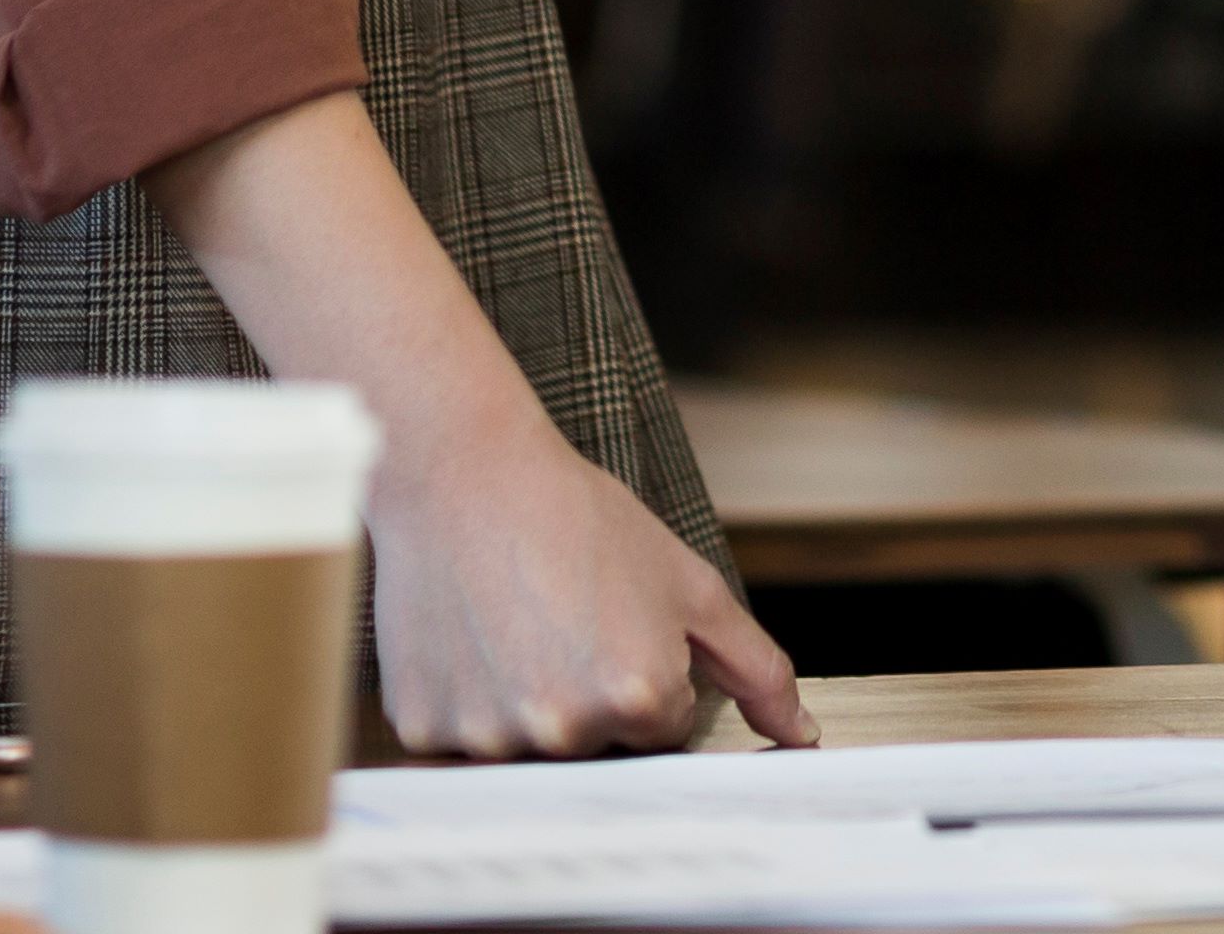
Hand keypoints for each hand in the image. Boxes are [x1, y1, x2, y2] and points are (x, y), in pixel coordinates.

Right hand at [367, 418, 808, 757]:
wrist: (465, 474)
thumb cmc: (580, 519)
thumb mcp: (689, 584)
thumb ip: (755, 669)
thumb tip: (801, 736)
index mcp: (637, 696)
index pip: (661, 728)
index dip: (644, 670)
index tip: (612, 622)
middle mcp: (561, 729)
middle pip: (595, 747)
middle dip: (591, 696)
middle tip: (562, 620)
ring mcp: (486, 735)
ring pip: (527, 748)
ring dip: (527, 703)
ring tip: (514, 626)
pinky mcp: (423, 729)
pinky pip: (461, 741)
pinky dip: (469, 701)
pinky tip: (472, 641)